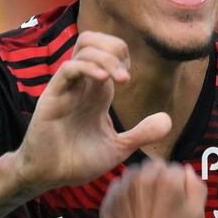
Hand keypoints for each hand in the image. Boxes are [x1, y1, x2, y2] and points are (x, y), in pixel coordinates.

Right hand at [11, 32, 171, 191]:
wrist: (50, 177)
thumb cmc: (78, 161)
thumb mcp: (118, 148)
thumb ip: (142, 133)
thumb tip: (168, 120)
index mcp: (96, 91)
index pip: (106, 52)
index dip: (122, 56)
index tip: (129, 81)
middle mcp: (81, 84)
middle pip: (92, 40)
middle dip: (113, 48)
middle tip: (125, 78)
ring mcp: (66, 88)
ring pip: (83, 48)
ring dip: (106, 57)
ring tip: (120, 80)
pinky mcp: (52, 97)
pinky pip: (68, 69)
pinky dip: (87, 67)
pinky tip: (103, 81)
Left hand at [101, 161, 206, 217]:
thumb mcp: (197, 215)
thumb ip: (196, 186)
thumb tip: (187, 170)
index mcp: (168, 180)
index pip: (176, 167)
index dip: (179, 183)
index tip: (177, 198)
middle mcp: (143, 179)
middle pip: (154, 166)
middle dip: (159, 179)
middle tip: (162, 202)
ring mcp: (122, 190)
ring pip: (135, 174)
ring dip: (142, 184)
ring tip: (147, 208)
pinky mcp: (108, 201)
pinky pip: (119, 187)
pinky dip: (126, 195)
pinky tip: (133, 213)